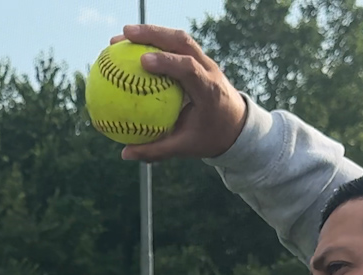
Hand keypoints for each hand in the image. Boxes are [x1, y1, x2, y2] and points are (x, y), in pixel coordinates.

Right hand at [111, 25, 247, 161]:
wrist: (237, 124)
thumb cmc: (210, 137)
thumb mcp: (185, 148)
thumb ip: (157, 150)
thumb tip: (125, 154)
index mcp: (209, 91)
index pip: (189, 69)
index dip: (167, 62)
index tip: (143, 61)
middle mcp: (209, 70)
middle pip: (183, 42)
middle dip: (154, 34)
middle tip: (126, 34)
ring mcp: (205, 61)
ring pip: (180, 38)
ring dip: (153, 32)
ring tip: (124, 34)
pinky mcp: (199, 59)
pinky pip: (177, 45)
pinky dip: (157, 41)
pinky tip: (134, 45)